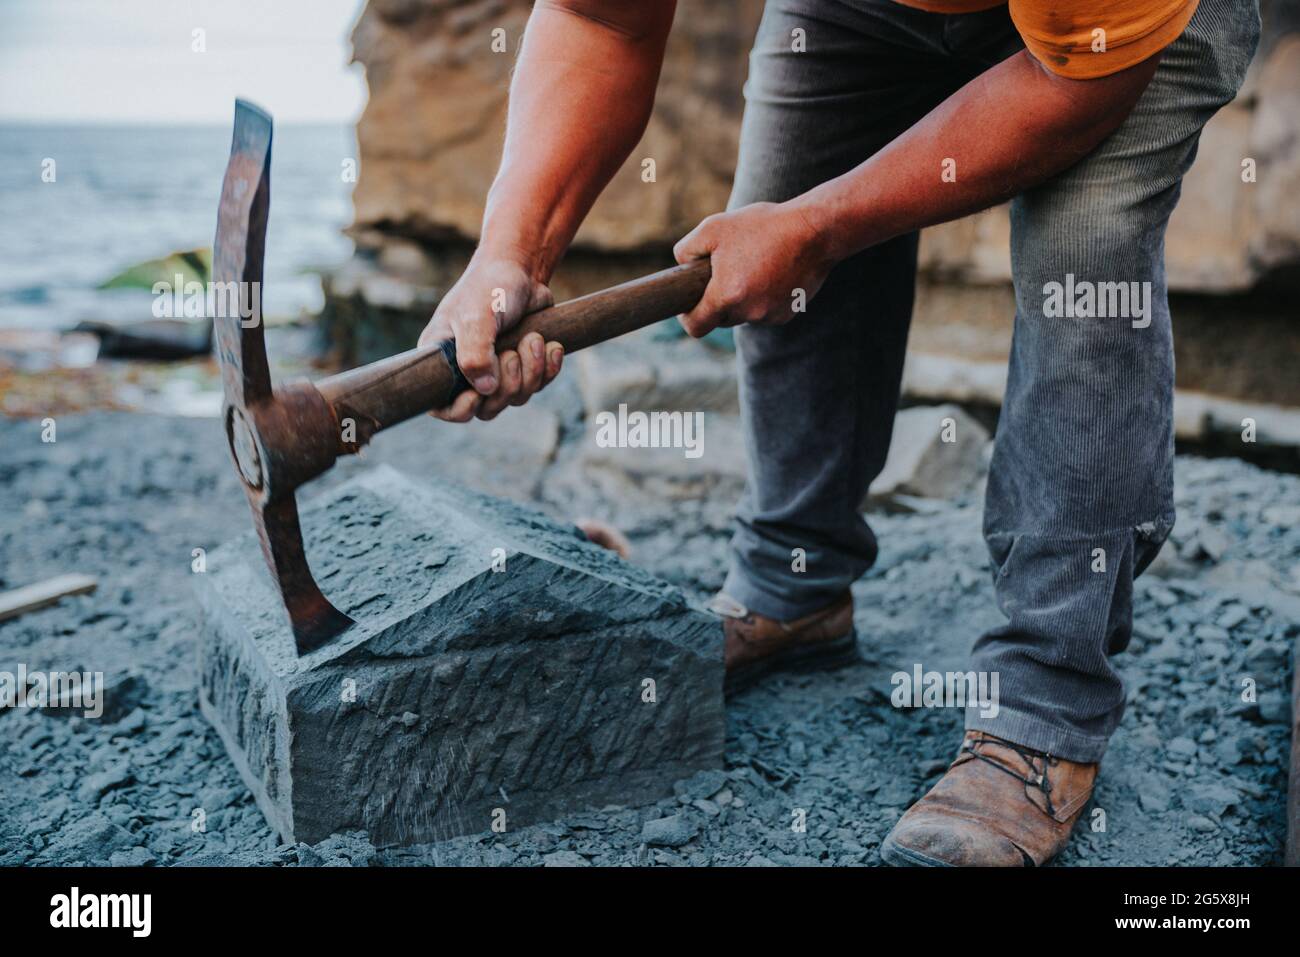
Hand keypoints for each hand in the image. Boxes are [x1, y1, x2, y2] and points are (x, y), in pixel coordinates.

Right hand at [418, 256, 563, 421]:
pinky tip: (552, 346)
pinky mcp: (523, 366)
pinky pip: (538, 385)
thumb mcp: (476, 317)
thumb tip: (485, 390)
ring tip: (534, 339)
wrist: (521, 270)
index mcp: (443, 359)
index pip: (442, 406)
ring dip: (531, 371)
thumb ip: (474, 354)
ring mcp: (497, 370)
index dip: (460, 410)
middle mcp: (468, 369)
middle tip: (513, 352)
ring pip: (516, 397)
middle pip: (488, 408)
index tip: (477, 395)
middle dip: (508, 383)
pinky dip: (549, 369)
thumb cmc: (490, 287)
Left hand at [672, 201, 833, 337]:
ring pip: (743, 314)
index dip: (688, 318)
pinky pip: (764, 311)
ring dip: (742, 298)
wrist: (815, 230)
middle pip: (720, 319)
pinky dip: (763, 297)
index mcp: (727, 295)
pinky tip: (772, 272)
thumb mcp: (714, 227)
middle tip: (724, 271)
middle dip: (718, 300)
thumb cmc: (762, 226)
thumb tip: (680, 265)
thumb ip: (686, 249)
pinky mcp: (786, 314)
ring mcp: (769, 315)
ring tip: (753, 265)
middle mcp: (748, 312)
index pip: (696, 327)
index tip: (688, 305)